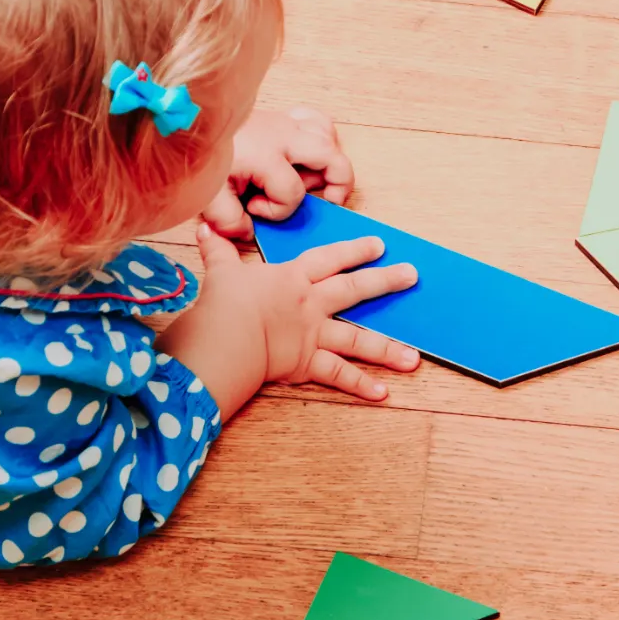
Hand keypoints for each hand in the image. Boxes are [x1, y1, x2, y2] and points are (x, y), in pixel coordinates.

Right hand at [159, 224, 420, 415]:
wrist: (226, 337)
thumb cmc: (222, 303)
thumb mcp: (221, 271)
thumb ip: (218, 250)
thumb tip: (205, 226)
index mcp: (293, 279)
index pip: (329, 259)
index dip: (355, 250)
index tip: (380, 245)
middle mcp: (311, 304)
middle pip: (355, 290)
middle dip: (387, 281)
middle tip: (413, 276)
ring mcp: (313, 335)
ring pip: (358, 340)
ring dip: (388, 349)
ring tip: (414, 358)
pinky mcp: (308, 364)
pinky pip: (339, 376)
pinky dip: (360, 386)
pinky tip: (383, 393)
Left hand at [202, 105, 354, 238]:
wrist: (191, 127)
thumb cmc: (201, 158)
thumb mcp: (208, 196)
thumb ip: (228, 221)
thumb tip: (247, 231)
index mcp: (265, 155)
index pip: (292, 192)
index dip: (277, 210)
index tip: (253, 207)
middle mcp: (283, 136)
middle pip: (332, 157)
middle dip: (336, 184)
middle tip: (327, 200)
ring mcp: (286, 122)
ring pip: (329, 137)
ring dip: (330, 161)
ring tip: (314, 179)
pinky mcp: (283, 117)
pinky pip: (317, 121)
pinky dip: (323, 138)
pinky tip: (309, 155)